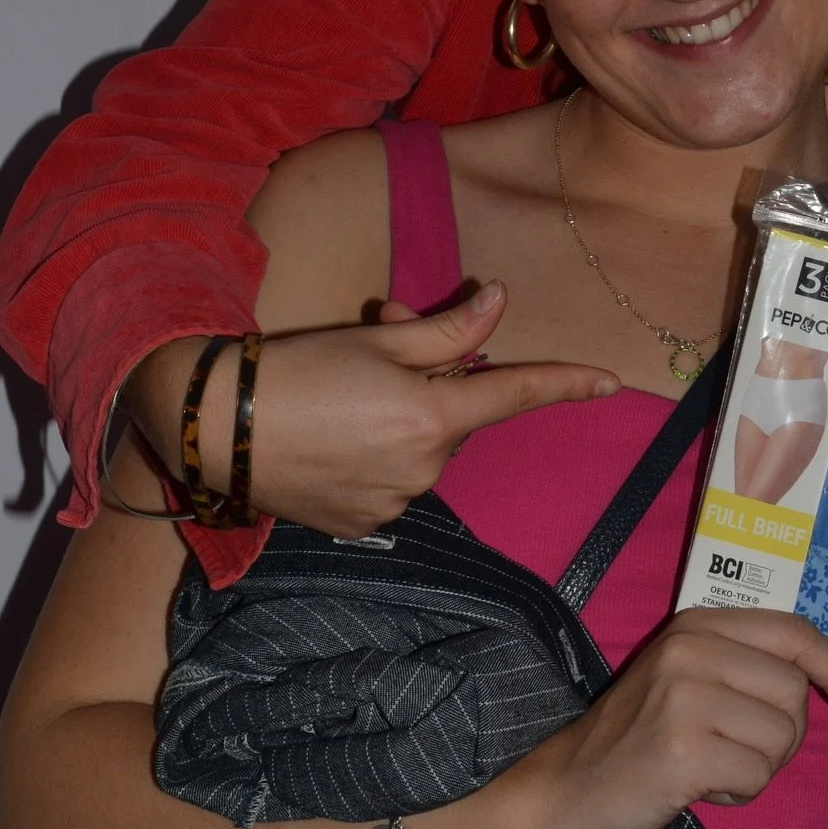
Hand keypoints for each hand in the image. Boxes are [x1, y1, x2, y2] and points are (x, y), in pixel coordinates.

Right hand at [124, 281, 618, 538]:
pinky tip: (331, 437)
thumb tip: (499, 302)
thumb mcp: (377, 341)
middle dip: (430, 380)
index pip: (514, 394)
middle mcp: (424, 470)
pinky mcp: (362, 526)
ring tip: (340, 394)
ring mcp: (394, 505)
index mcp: (433, 418)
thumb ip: (449, 329)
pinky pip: (391, 483)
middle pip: (454, 417)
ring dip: (401, 420)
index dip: (565, 382)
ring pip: (421, 450)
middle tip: (376, 339)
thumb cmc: (297, 371)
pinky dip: (374, 457)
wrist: (218, 428)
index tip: (610, 380)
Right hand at [507, 608, 827, 828]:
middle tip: (737, 752)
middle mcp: (691, 648)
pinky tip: (700, 788)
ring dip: (760, 768)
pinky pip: (758, 775)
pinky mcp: (683, 749)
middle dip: (784, 736)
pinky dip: (740, 792)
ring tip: (711, 768)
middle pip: (796, 693)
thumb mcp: (683, 679)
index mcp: (695, 624)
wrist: (562, 793)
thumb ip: (741, 665)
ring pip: (783, 737)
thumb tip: (827, 678)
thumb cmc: (632, 742)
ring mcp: (685, 697)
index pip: (794, 632)